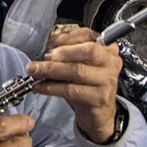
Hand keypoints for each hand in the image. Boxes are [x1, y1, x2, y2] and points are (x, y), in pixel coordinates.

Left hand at [27, 28, 121, 143]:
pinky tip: (40, 87)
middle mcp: (111, 62)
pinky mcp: (99, 98)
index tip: (48, 44)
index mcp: (107, 47)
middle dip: (61, 53)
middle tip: (43, 58)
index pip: (87, 35)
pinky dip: (52, 88)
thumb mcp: (78, 62)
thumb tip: (46, 47)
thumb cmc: (86, 84)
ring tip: (35, 71)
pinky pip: (72, 90)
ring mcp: (108, 80)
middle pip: (87, 51)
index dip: (65, 38)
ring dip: (51, 70)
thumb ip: (66, 51)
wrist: (96, 112)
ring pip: (77, 71)